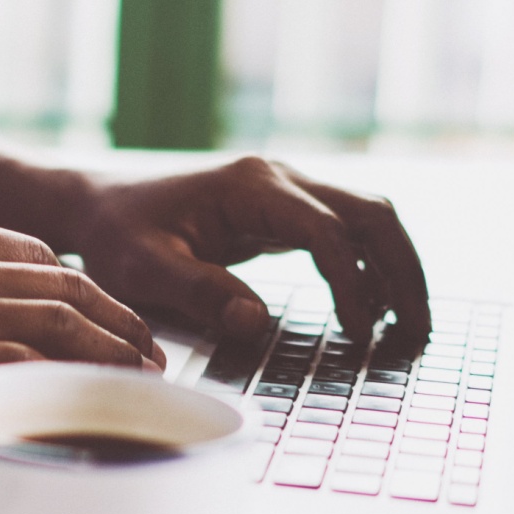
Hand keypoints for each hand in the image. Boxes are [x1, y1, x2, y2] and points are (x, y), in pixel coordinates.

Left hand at [0, 140, 429, 346]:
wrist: (96, 205)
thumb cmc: (116, 234)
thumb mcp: (145, 269)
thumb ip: (201, 293)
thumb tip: (256, 324)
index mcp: (250, 187)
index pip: (327, 232)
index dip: (352, 285)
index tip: (359, 334)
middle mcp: (278, 179)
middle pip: (371, 213)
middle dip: (403, 271)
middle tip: (418, 332)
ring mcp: (284, 192)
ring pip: (367, 218)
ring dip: (395, 268)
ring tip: (410, 328)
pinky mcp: (282, 212)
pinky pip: (344, 233)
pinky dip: (369, 267)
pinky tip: (373, 311)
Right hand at [0, 206, 162, 423]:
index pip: (37, 254)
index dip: (86, 290)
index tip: (110, 317)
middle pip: (64, 284)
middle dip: (118, 320)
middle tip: (151, 352)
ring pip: (58, 322)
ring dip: (111, 353)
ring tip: (141, 380)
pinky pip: (23, 365)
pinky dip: (69, 383)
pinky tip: (92, 401)